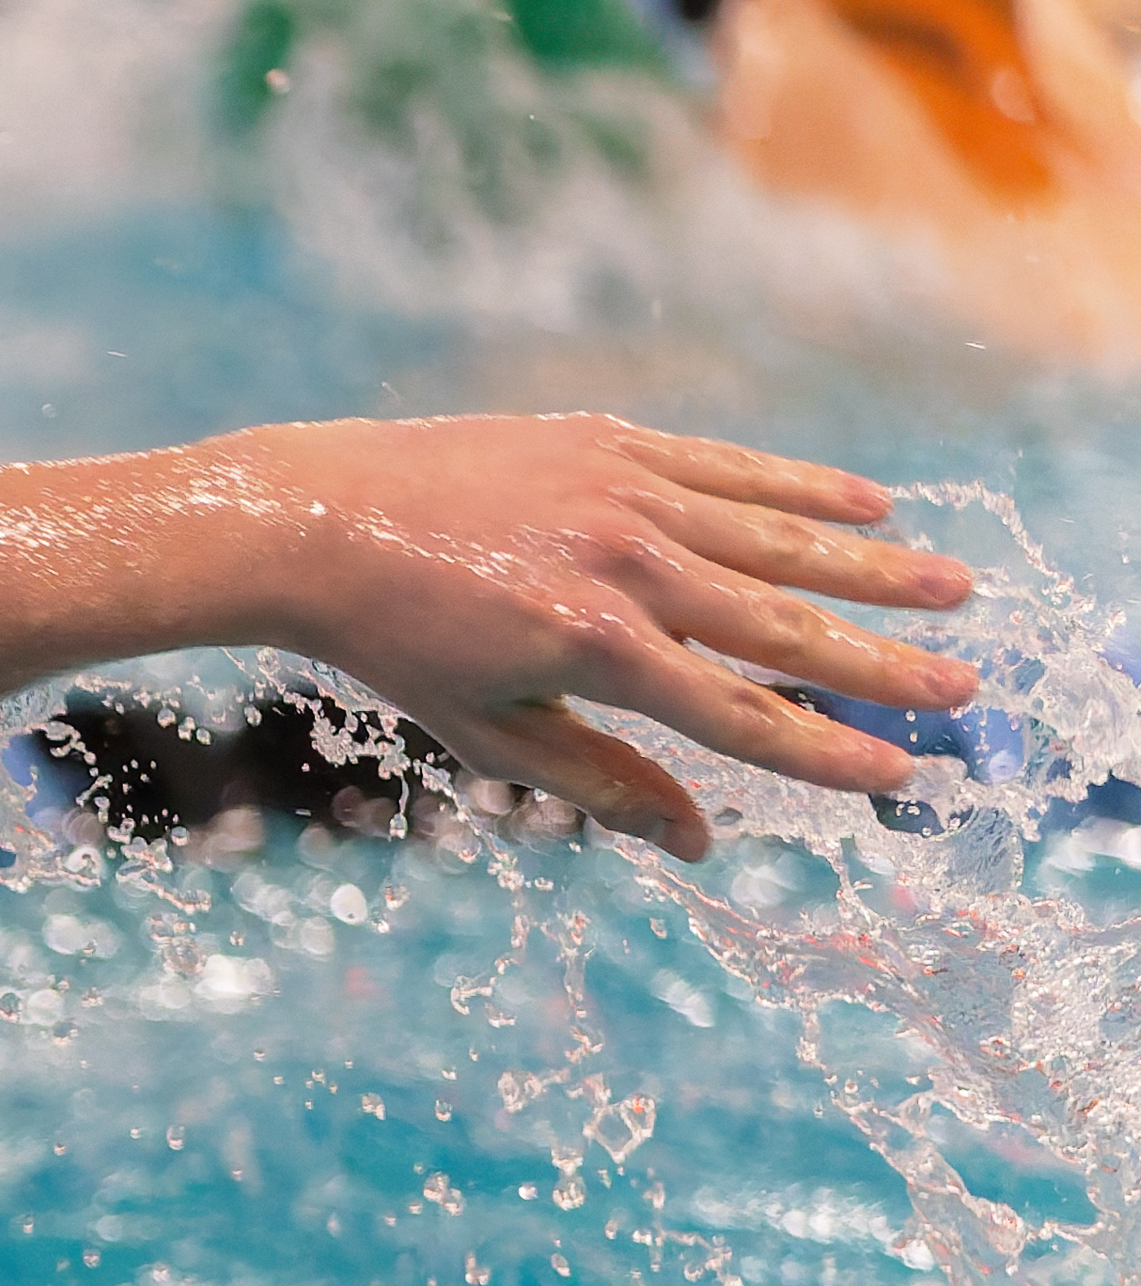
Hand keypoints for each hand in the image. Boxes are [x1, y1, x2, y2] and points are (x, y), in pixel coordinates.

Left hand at [227, 414, 976, 859]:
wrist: (321, 522)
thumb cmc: (400, 646)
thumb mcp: (490, 735)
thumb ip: (601, 782)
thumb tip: (697, 843)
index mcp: (597, 652)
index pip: (740, 717)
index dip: (824, 753)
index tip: (896, 774)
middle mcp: (626, 569)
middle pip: (784, 625)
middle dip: (881, 663)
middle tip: (964, 687)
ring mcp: (624, 496)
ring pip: (777, 538)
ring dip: (873, 565)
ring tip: (952, 588)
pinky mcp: (610, 442)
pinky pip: (729, 466)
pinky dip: (802, 486)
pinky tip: (870, 501)